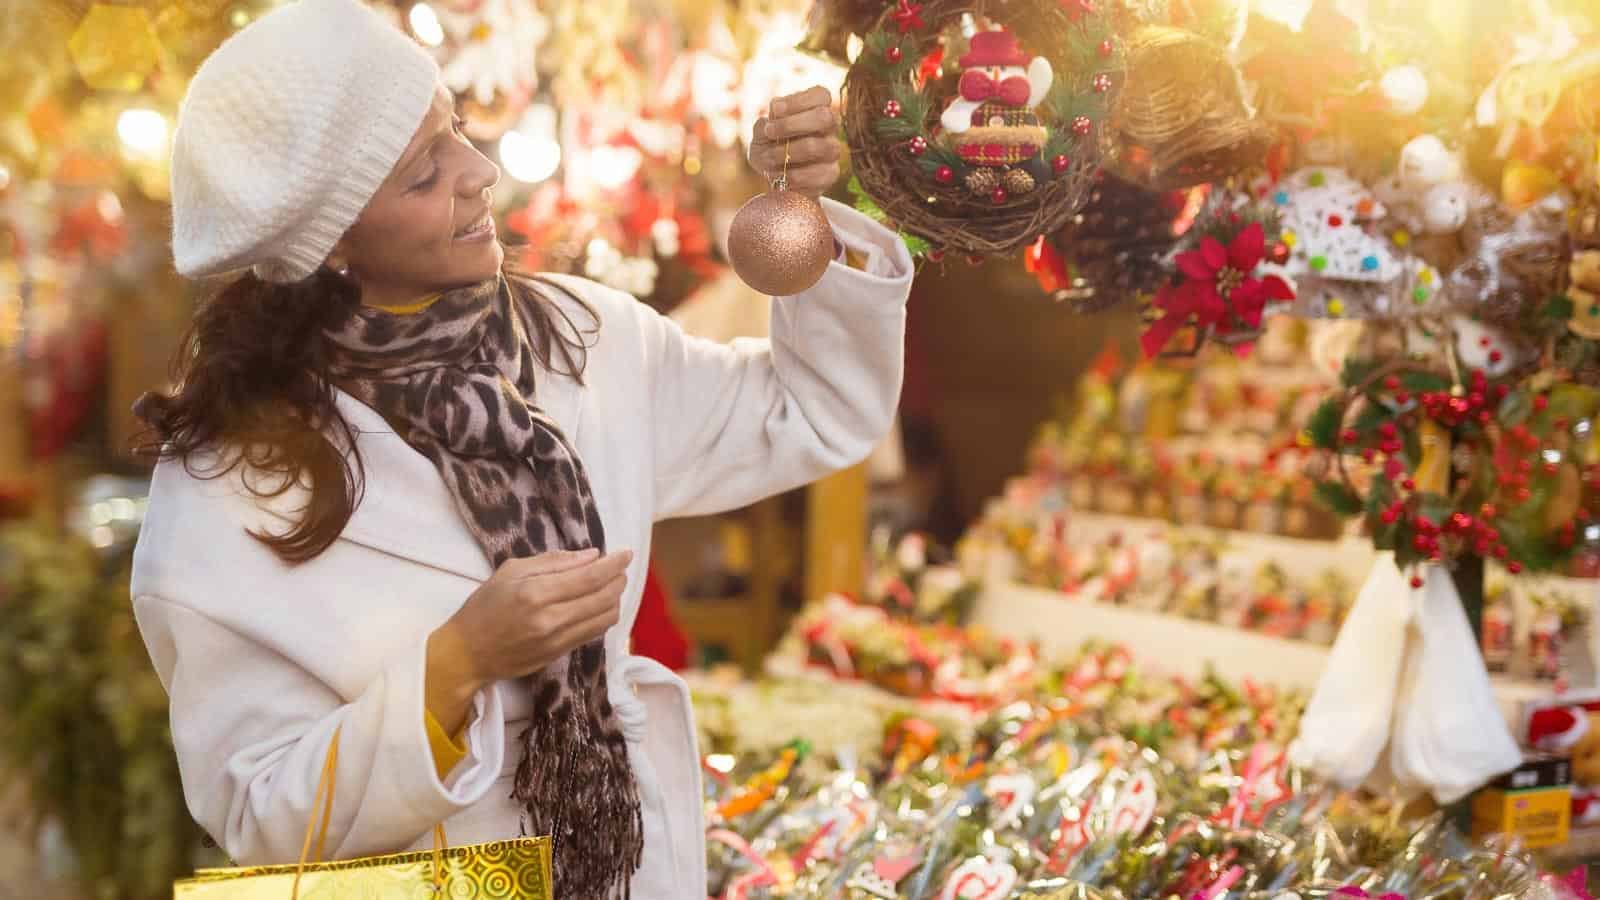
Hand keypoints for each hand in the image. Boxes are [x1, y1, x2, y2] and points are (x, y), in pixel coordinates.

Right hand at [425, 548, 630, 732]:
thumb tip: (591, 556)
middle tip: (621, 567)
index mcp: (535, 593)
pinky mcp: (560, 654)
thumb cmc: (484, 606)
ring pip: (605, 617)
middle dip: (619, 579)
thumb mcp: (510, 571)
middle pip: (603, 597)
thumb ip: (552, 561)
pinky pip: (595, 633)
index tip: (626, 553)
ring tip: (613, 584)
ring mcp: (557, 640)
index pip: (589, 577)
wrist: (468, 653)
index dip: (614, 564)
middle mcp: (550, 618)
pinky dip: (605, 615)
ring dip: (616, 598)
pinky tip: (602, 604)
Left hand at [749, 86, 842, 198]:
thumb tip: (775, 115)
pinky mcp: (831, 173)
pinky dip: (794, 175)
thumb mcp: (761, 132)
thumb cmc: (769, 146)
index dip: (798, 101)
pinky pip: (819, 174)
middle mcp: (829, 126)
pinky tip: (779, 175)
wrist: (774, 177)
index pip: (820, 95)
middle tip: (769, 132)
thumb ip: (766, 123)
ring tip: (768, 158)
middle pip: (824, 117)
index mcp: (816, 107)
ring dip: (789, 152)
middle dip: (792, 125)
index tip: (774, 109)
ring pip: (820, 146)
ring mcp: (832, 150)